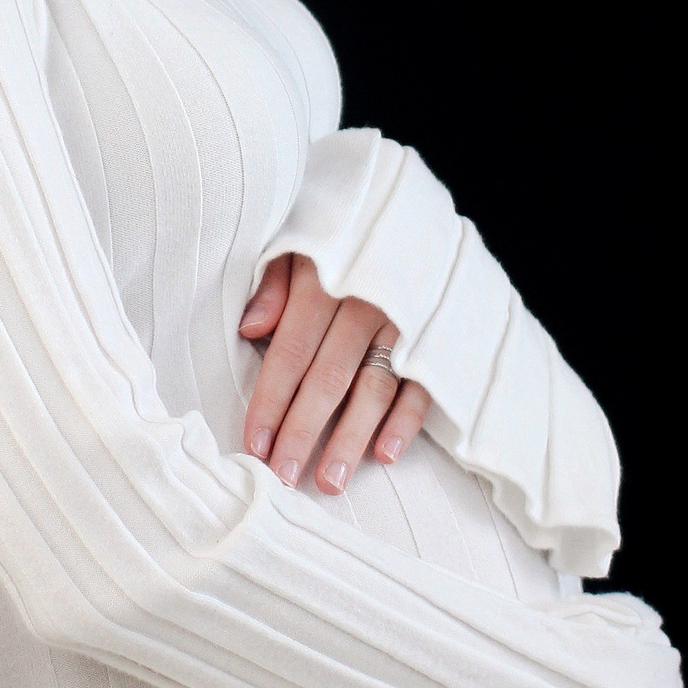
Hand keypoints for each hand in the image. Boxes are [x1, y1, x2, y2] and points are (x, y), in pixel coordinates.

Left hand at [238, 252, 431, 493]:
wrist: (414, 206)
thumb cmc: (343, 231)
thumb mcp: (300, 238)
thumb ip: (275, 283)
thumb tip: (249, 328)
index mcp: (327, 280)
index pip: (291, 351)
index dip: (271, 400)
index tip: (254, 444)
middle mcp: (367, 304)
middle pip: (329, 378)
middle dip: (303, 432)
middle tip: (283, 477)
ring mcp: (407, 322)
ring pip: (374, 389)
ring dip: (352, 438)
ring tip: (331, 481)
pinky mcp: (438, 335)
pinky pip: (423, 384)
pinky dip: (406, 421)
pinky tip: (386, 454)